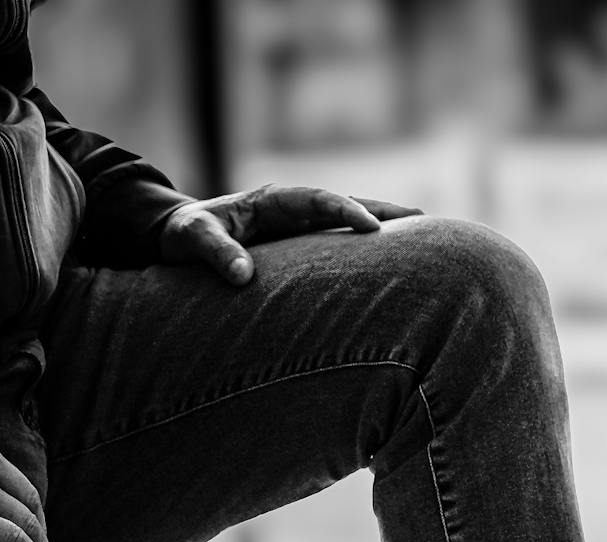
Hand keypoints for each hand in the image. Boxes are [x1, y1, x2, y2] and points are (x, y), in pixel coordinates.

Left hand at [158, 185, 422, 284]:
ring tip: (426, 238)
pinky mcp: (306, 244)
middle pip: (348, 204)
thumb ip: (214, 252)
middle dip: (384, 212)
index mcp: (273, 200)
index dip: (346, 210)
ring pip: (351, 221)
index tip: (372, 229)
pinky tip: (396, 261)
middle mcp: (295, 208)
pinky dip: (370, 248)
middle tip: (423, 222)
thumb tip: (243, 277)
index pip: (318, 199)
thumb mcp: (192, 238)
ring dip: (385, 228)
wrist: (180, 236)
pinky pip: (343, 241)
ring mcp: (303, 225)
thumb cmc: (185, 234)